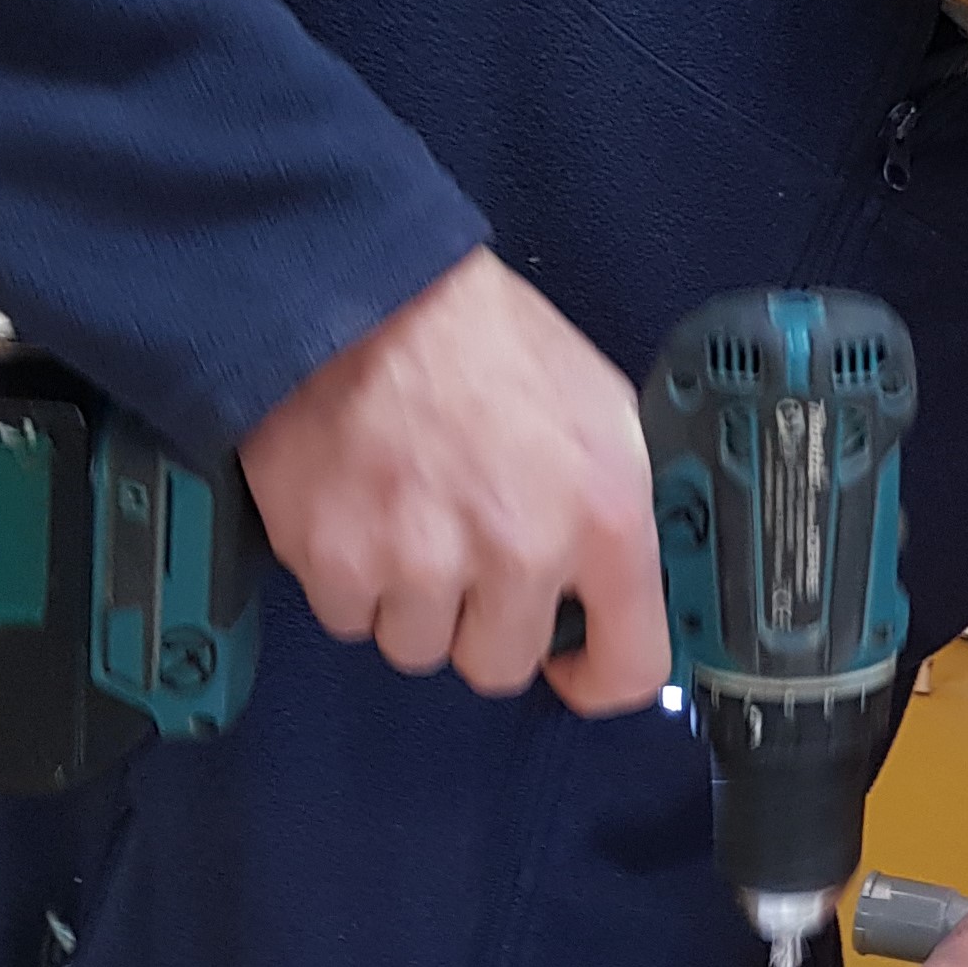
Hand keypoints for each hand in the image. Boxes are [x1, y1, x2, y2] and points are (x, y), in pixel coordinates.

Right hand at [240, 248, 669, 714]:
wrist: (368, 289)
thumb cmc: (483, 340)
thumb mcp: (599, 407)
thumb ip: (614, 507)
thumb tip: (616, 583)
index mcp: (603, 516)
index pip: (629, 664)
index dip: (598, 677)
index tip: (574, 666)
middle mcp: (520, 552)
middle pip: (500, 666)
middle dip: (482, 621)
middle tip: (464, 551)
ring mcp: (424, 563)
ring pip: (418, 646)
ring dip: (411, 600)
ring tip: (406, 515)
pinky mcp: (339, 560)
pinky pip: (348, 616)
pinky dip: (349, 575)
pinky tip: (359, 508)